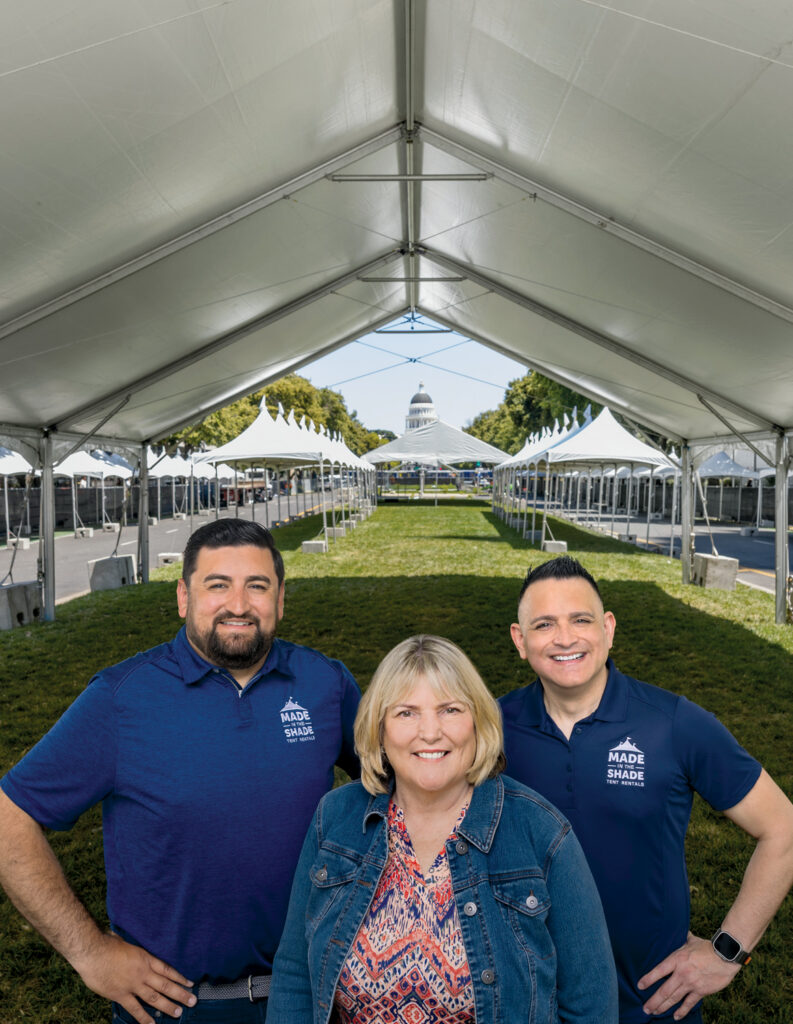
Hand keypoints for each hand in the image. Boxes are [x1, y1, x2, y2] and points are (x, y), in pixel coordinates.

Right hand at [73, 932, 195, 1023]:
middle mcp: (143, 972)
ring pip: (155, 997)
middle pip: (166, 984)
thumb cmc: (107, 943)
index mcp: (145, 958)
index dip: (179, 977)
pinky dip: (144, 1018)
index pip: (167, 969)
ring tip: (179, 1012)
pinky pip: (135, 1009)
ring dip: (168, 1006)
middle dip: (180, 993)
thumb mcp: (128, 942)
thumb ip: (134, 949)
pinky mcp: (121, 995)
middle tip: (193, 1001)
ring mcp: (133, 985)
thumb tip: (135, 946)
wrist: (93, 952)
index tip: (189, 983)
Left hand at [637, 932, 740, 1019]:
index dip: (648, 979)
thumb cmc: (707, 947)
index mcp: (676, 959)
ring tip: (654, 1012)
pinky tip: (676, 1016)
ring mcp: (691, 983)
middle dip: (653, 1000)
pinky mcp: (701, 991)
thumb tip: (682, 929)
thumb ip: (684, 938)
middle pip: (664, 990)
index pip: (658, 971)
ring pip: (674, 998)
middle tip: (645, 1008)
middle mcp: (681, 973)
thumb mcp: (691, 941)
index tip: (640, 986)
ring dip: (663, 1007)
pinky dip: (682, 1011)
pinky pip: (689, 1003)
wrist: (725, 956)